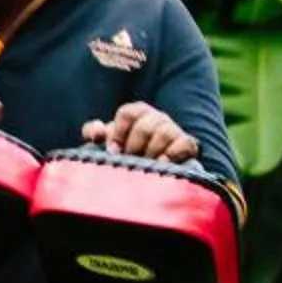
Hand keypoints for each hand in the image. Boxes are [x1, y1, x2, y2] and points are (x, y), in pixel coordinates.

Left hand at [82, 101, 198, 162]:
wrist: (149, 170)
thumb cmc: (125, 152)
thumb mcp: (107, 141)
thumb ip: (94, 132)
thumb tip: (95, 134)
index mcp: (137, 112)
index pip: (127, 113)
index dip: (118, 132)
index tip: (113, 150)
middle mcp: (156, 117)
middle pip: (145, 125)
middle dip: (134, 146)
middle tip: (130, 159)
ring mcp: (173, 129)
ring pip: (164, 133)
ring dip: (151, 152)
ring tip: (145, 164)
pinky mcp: (187, 144)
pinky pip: (185, 144)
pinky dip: (173, 155)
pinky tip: (163, 164)